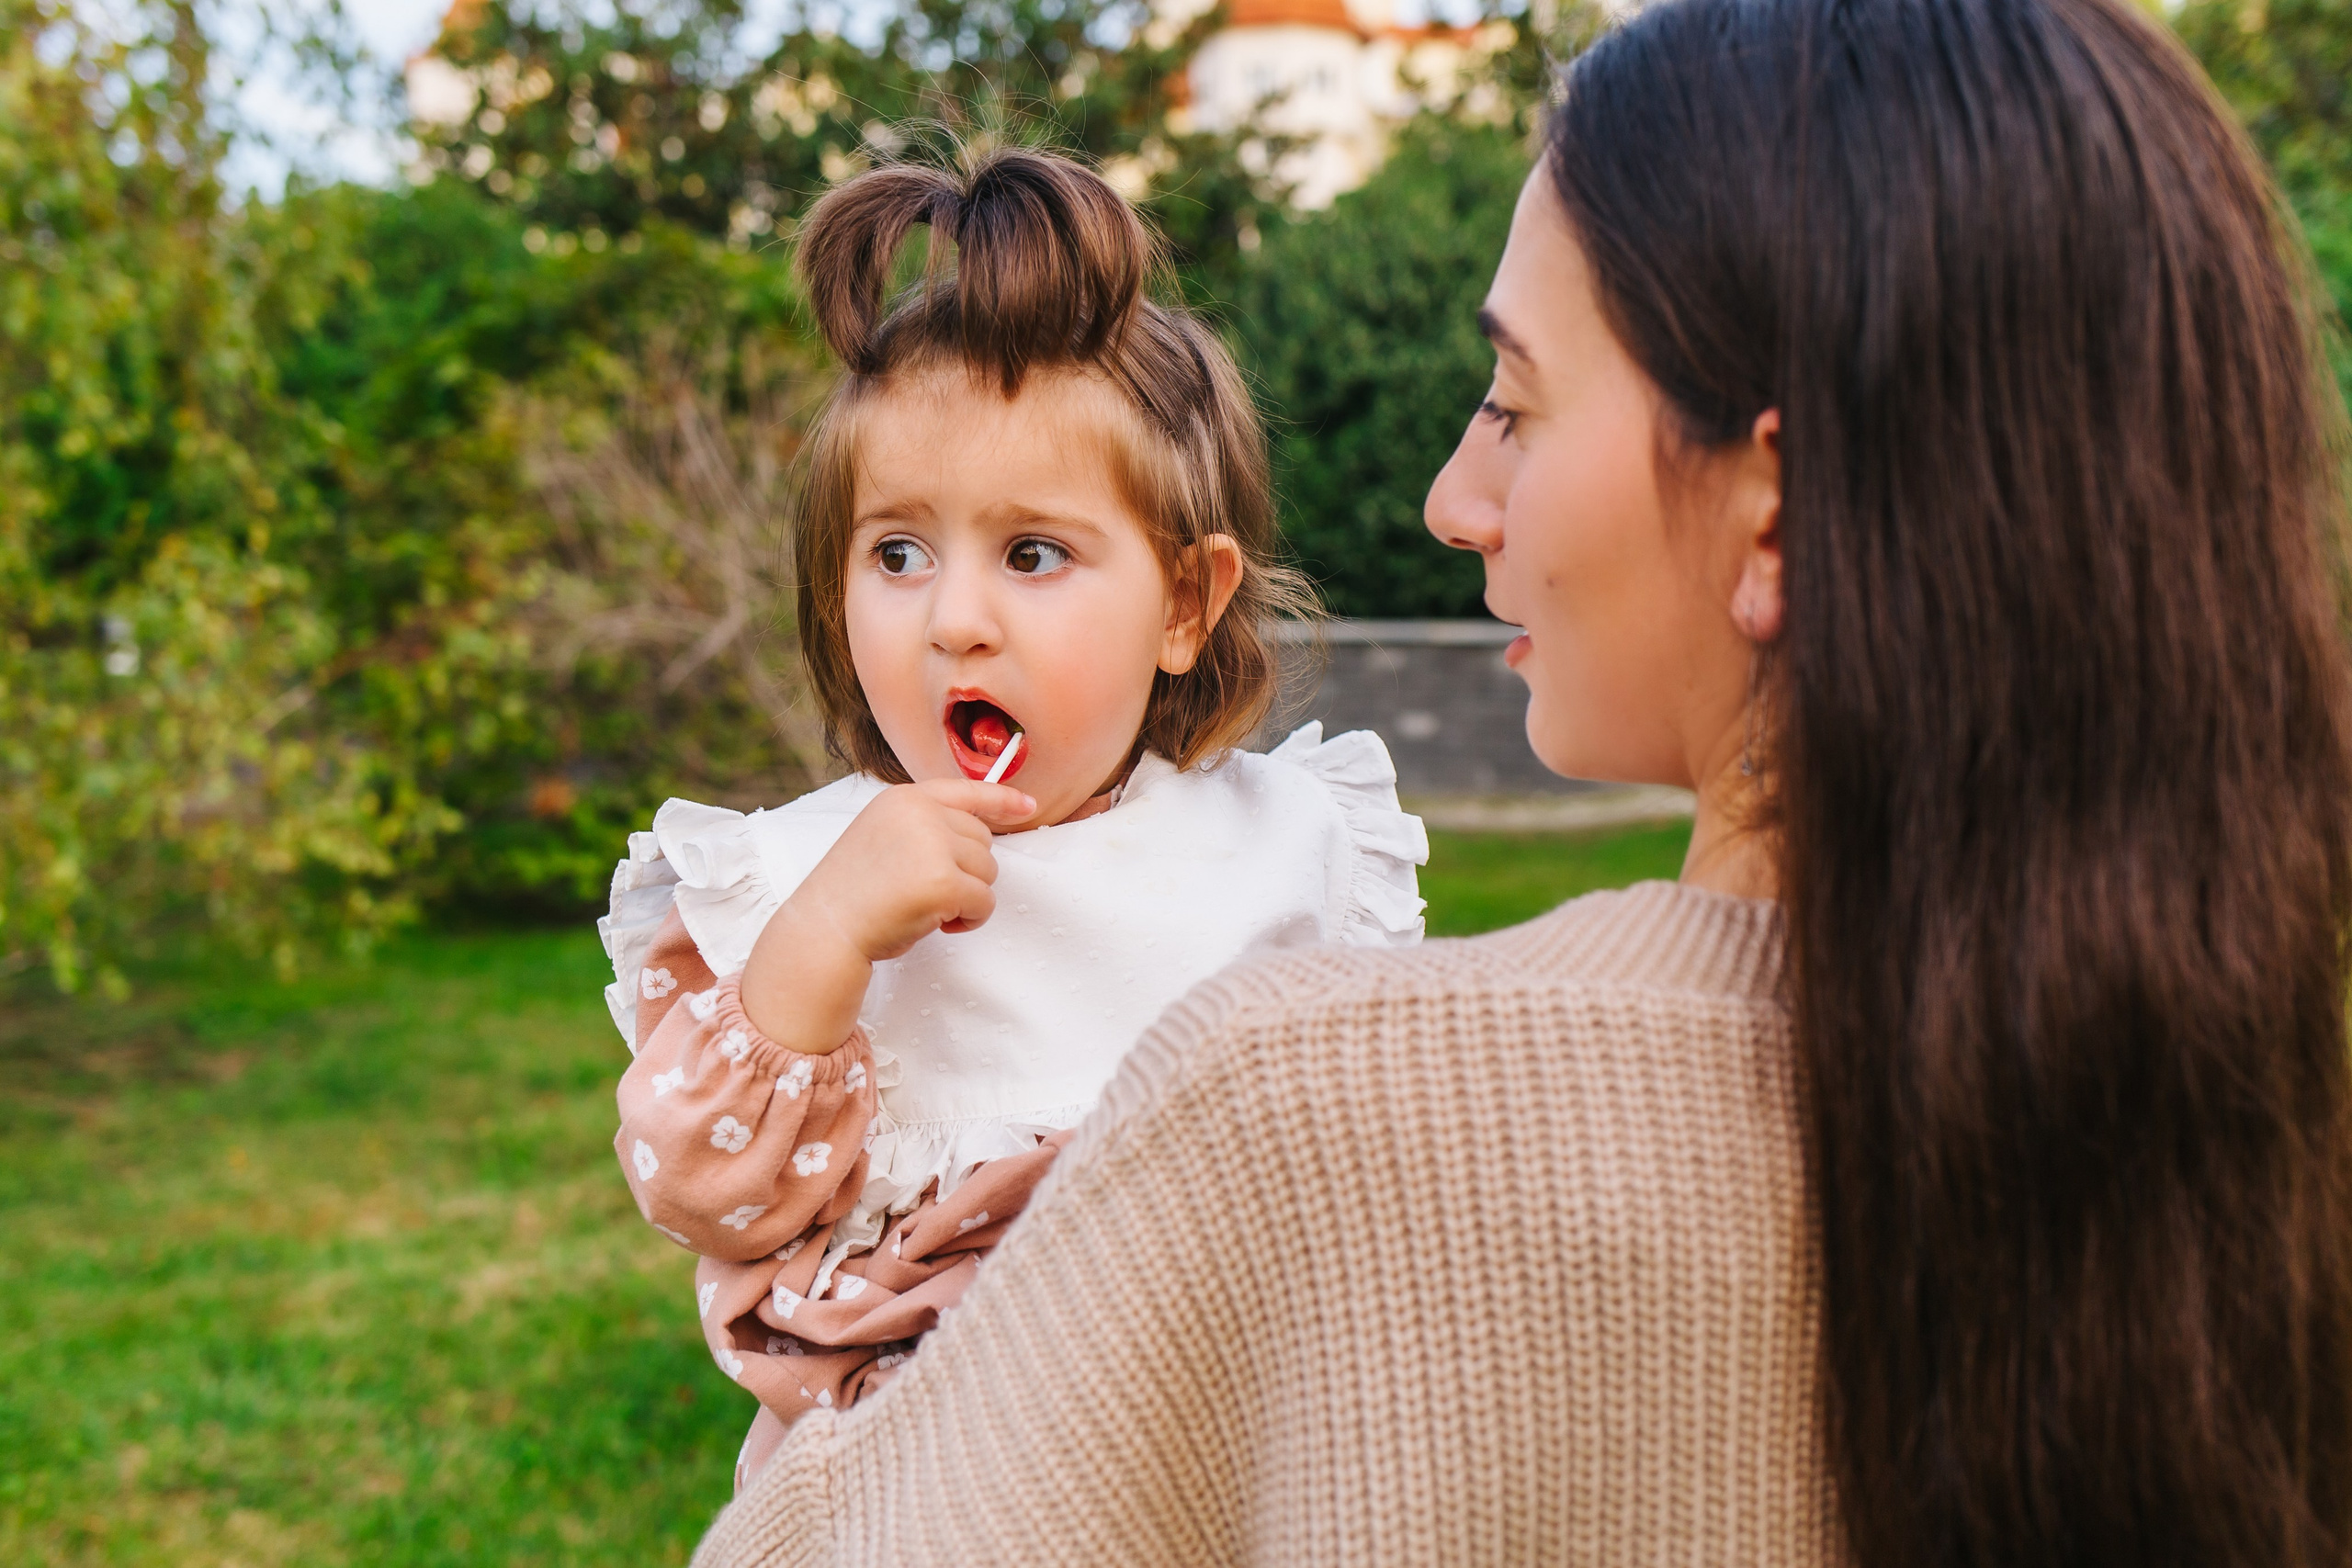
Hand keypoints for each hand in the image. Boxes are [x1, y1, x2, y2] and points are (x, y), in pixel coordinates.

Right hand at [738, 780, 1034, 1051]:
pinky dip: (969, 920)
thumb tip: (981, 838)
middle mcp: (921, 813)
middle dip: (966, 871)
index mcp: (904, 798)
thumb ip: (924, 827)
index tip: (1028, 806)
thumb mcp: (884, 838)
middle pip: (983, 840)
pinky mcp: (945, 882)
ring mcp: (933, 845)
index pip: (966, 790)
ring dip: (967, 897)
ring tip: (926, 907)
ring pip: (989, 871)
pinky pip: (985, 902)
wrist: (825, 928)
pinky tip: (936, 924)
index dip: (1002, 799)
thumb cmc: (854, 894)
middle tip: (925, 893)